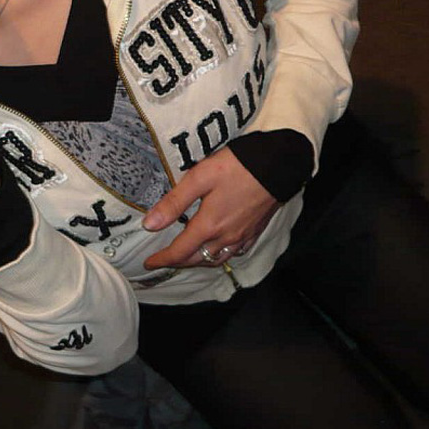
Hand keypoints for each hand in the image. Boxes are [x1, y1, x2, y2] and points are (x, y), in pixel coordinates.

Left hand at [142, 147, 278, 269]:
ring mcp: (243, 236)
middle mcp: (225, 237)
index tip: (148, 263)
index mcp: (209, 226)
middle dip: (178, 262)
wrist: (279, 165)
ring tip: (188, 257)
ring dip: (199, 261)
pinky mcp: (255, 231)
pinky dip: (221, 256)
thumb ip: (174, 203)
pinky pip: (235, 252)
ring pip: (217, 259)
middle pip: (197, 259)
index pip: (179, 251)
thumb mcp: (199, 178)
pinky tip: (219, 249)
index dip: (162, 259)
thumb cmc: (237, 167)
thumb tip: (150, 224)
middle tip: (163, 260)